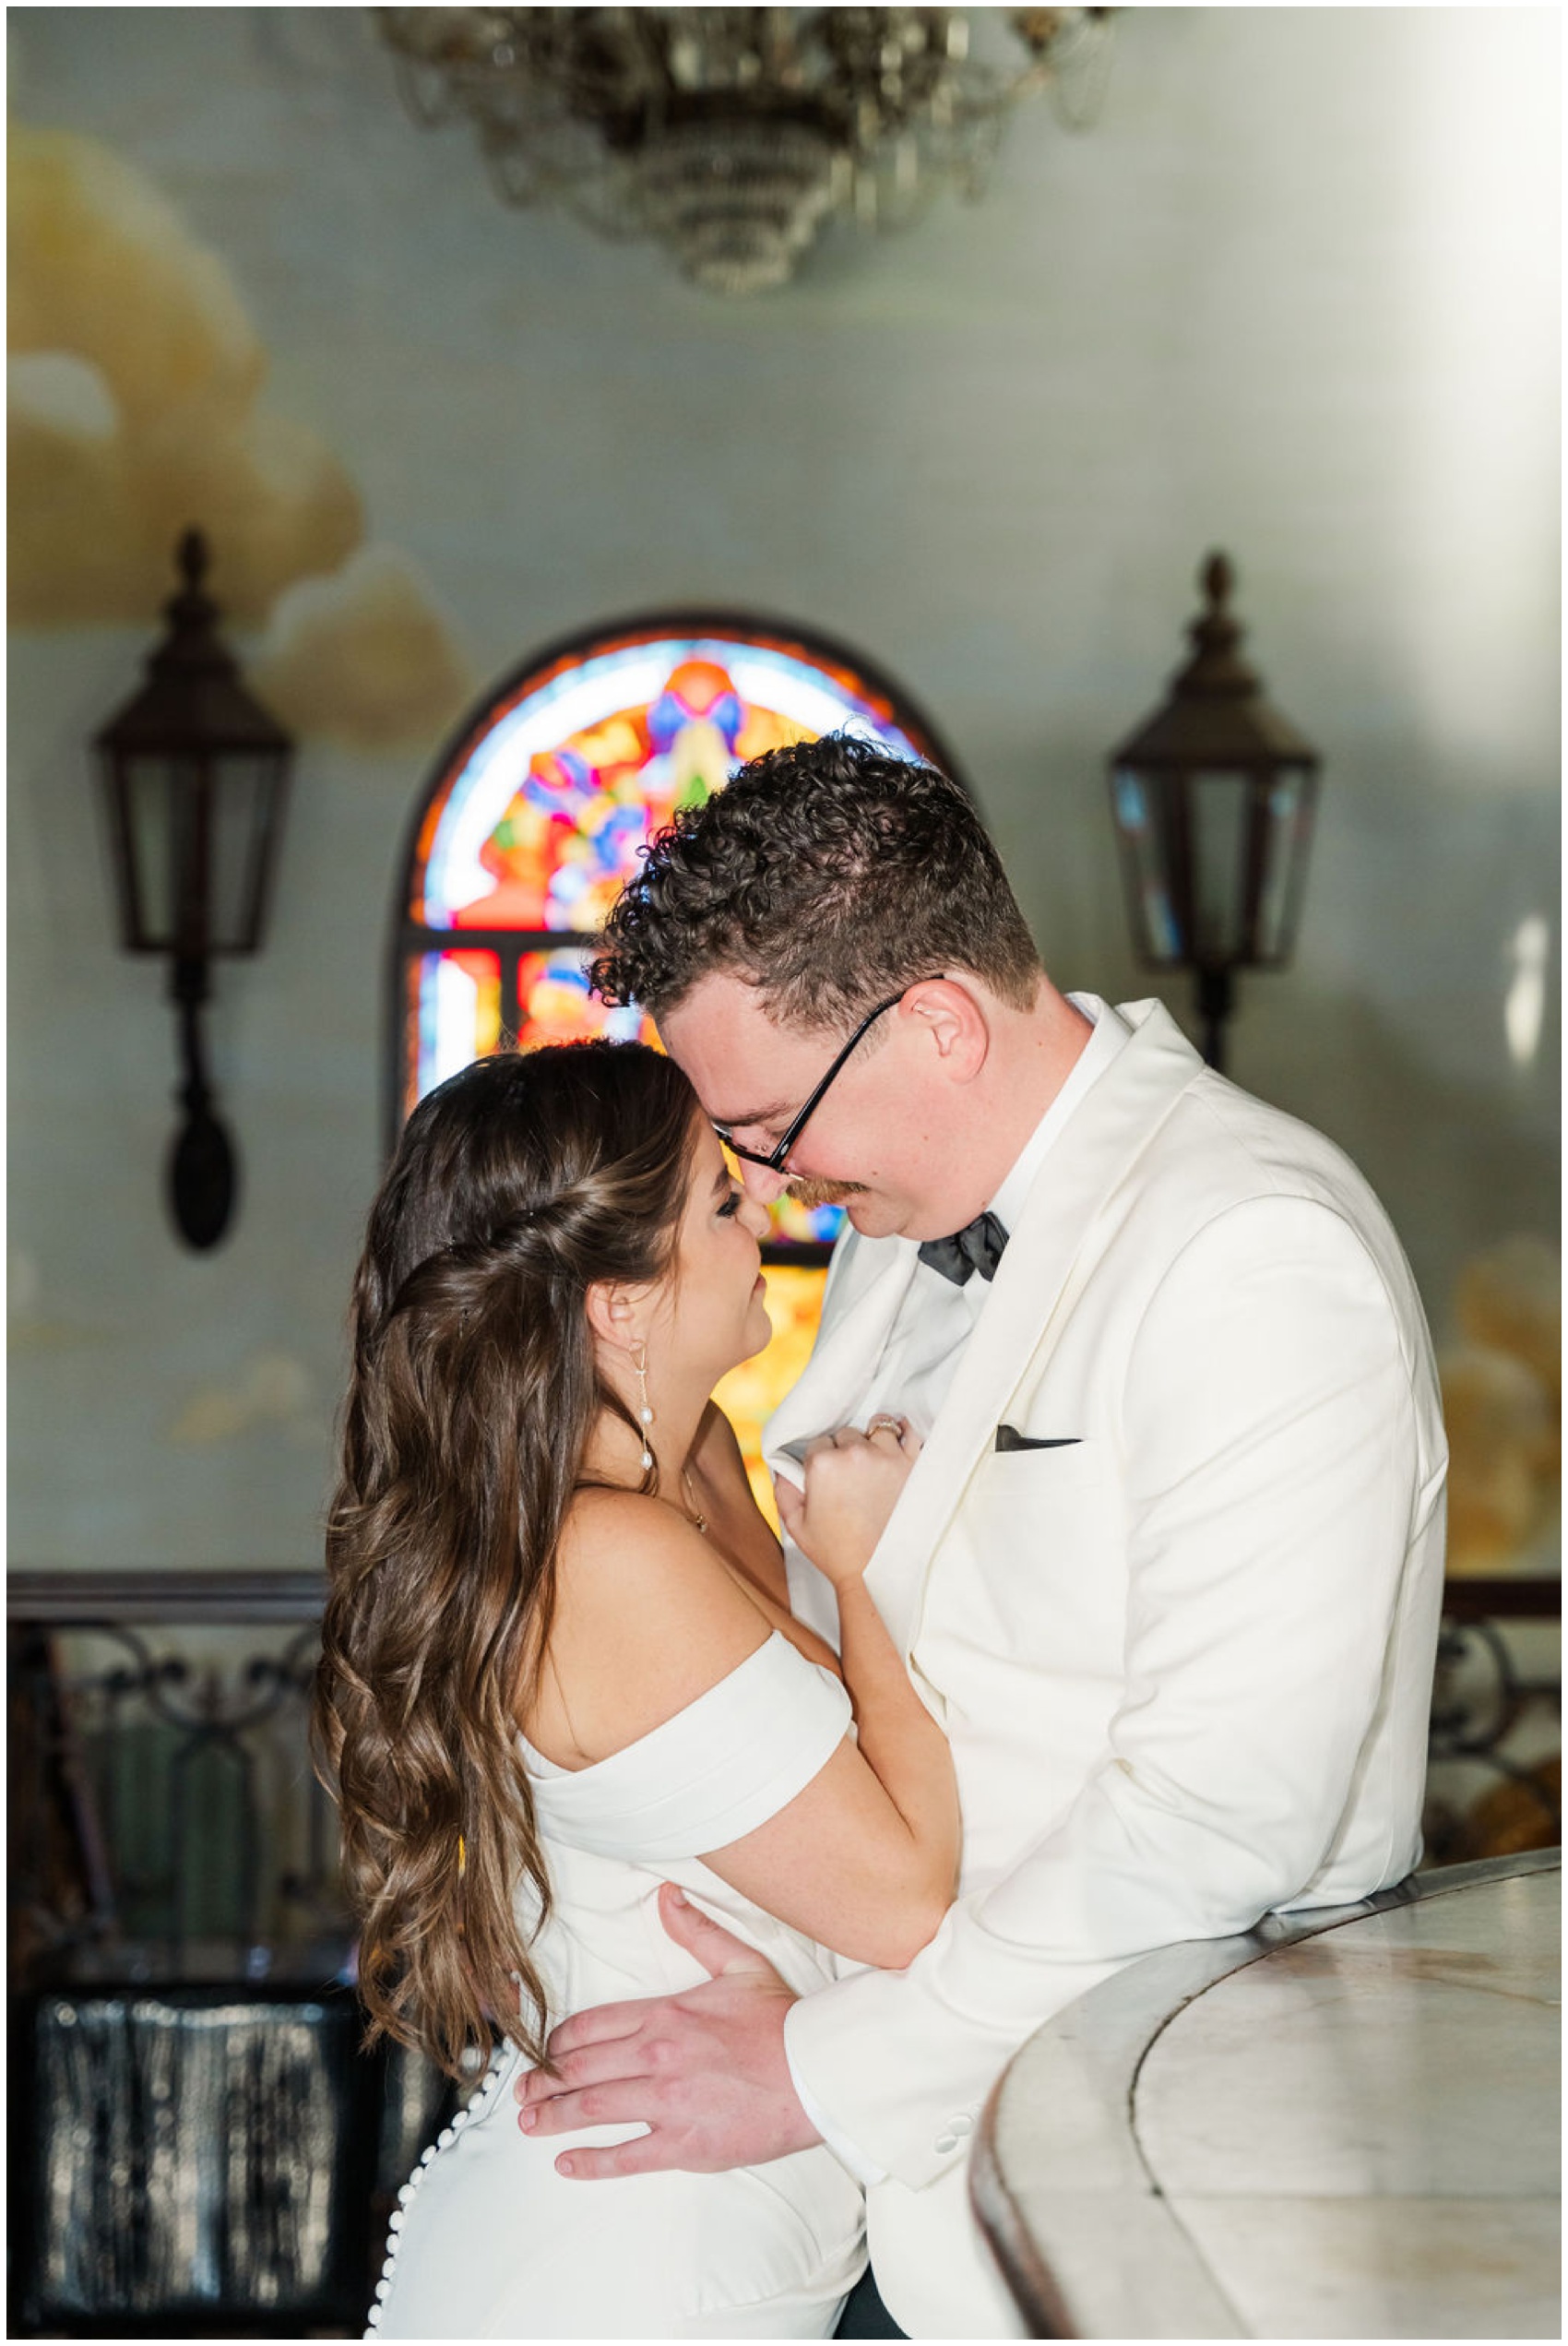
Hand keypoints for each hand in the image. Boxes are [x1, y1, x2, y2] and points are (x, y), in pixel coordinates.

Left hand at [514, 1883, 820, 2177]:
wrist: (817, 2072)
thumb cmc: (780, 2021)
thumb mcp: (739, 1964)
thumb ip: (698, 1931)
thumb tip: (668, 1895)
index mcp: (665, 2013)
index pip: (591, 2026)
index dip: (558, 2040)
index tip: (542, 2050)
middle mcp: (657, 2056)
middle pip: (581, 2068)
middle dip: (543, 2080)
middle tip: (520, 2092)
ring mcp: (667, 2103)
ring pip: (592, 2110)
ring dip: (553, 2116)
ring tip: (529, 2123)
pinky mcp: (684, 2145)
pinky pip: (625, 2156)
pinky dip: (590, 2161)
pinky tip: (566, 2163)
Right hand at [775, 1417, 920, 1588]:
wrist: (878, 1573)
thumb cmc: (836, 1552)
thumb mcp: (796, 1526)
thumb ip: (784, 1491)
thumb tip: (783, 1469)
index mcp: (823, 1464)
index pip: (818, 1443)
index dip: (820, 1459)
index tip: (827, 1476)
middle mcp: (855, 1453)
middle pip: (846, 1434)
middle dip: (845, 1449)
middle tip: (849, 1475)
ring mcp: (887, 1457)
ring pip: (877, 1428)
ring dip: (873, 1440)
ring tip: (873, 1461)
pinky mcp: (912, 1464)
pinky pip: (909, 1433)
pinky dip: (904, 1434)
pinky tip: (897, 1442)